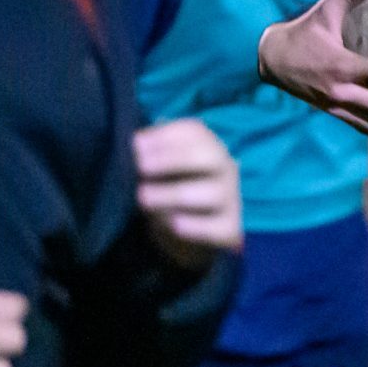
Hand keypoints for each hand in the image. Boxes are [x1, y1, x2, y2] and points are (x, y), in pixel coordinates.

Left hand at [134, 119, 242, 266]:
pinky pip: (217, 228)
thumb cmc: (169, 191)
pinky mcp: (229, 230)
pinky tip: (173, 224)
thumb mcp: (160, 169)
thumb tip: (137, 145)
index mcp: (208, 146)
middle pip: (210, 157)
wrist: (188, 234)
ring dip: (175, 194)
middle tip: (142, 168)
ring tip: (143, 198)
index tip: (137, 144)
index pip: (195, 132)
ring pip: (213, 193)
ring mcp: (230, 200)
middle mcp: (225, 169)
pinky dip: (196, 226)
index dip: (166, 136)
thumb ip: (151, 156)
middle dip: (173, 159)